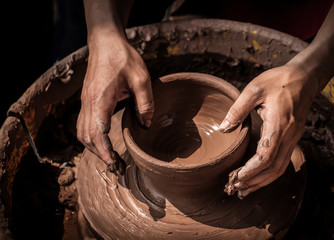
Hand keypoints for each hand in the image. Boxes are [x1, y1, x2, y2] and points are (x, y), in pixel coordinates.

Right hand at [77, 33, 153, 173]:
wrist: (105, 42)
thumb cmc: (123, 57)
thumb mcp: (141, 78)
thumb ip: (146, 103)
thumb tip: (146, 125)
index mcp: (100, 99)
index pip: (97, 134)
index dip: (105, 153)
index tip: (115, 165)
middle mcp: (88, 104)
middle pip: (87, 138)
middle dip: (100, 156)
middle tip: (117, 168)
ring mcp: (85, 102)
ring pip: (82, 133)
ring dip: (94, 148)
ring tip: (111, 159)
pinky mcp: (87, 100)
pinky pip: (84, 125)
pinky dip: (92, 138)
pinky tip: (103, 143)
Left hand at [219, 64, 317, 198]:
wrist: (304, 78)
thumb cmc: (278, 81)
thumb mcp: (254, 89)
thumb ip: (237, 109)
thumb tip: (224, 128)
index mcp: (279, 124)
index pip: (266, 156)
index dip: (251, 170)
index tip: (237, 177)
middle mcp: (289, 135)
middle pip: (274, 168)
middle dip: (255, 181)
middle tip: (237, 188)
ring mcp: (293, 138)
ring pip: (280, 168)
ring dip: (262, 181)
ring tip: (245, 189)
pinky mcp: (293, 138)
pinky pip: (283, 161)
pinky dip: (270, 173)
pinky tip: (259, 176)